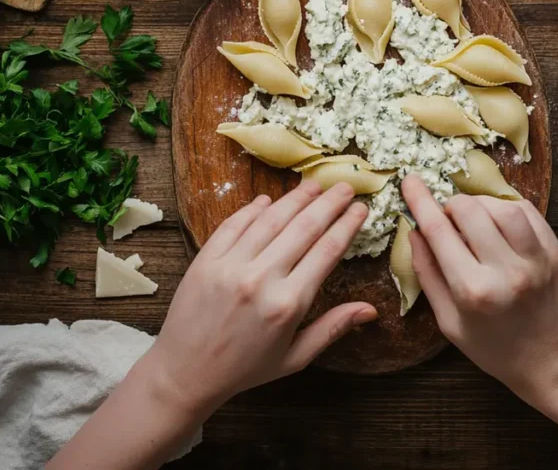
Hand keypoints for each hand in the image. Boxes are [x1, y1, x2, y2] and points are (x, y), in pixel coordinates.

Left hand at [140, 181, 376, 418]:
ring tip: (314, 185)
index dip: (347, 225)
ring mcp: (230, 266)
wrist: (186, 373)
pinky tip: (269, 200)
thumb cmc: (245, 368)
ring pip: (270, 220)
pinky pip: (235, 225)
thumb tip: (371, 310)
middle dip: (328, 203)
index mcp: (288, 304)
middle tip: (344, 186)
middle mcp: (260, 280)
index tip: (360, 208)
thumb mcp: (295, 357)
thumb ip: (333, 328)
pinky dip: (253, 209)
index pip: (327, 251)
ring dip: (295, 198)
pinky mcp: (205, 260)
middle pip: (303, 227)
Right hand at [401, 175, 557, 405]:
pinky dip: (506, 208)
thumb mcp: (449, 322)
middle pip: (470, 210)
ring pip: (501, 206)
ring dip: (480, 204)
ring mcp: (535, 259)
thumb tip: (413, 231)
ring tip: (473, 218)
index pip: (439, 230)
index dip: (420, 200)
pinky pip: (527, 212)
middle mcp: (505, 270)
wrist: (551, 361)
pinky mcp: (555, 252)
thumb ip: (428, 274)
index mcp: (472, 290)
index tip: (410, 180)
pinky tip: (498, 221)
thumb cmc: (493, 348)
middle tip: (447, 216)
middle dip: (451, 204)